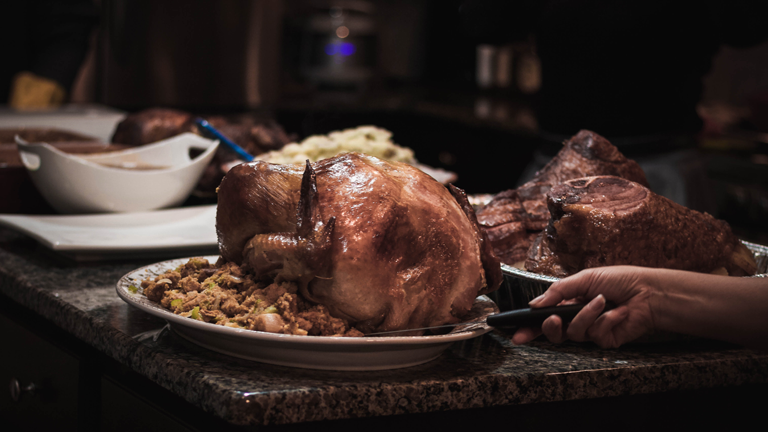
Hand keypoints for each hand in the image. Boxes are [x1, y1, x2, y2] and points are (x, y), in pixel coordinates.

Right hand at [511, 266, 658, 347]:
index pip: (544, 317)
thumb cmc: (618, 280)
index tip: (517, 334)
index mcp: (569, 303)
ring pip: (575, 333)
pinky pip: (597, 336)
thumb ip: (558, 292)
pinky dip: (607, 321)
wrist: (648, 291)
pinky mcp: (607, 340)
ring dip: (587, 315)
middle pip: (554, 333)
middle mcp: (578, 319)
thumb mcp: (584, 278)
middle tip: (553, 319)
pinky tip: (619, 312)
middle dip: (550, 327)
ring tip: (602, 301)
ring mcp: (591, 331)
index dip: (529, 327)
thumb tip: (534, 303)